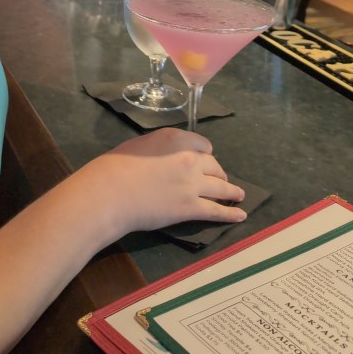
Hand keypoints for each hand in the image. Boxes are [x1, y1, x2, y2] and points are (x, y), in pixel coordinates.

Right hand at [84, 128, 246, 239]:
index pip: (203, 144)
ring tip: (239, 195)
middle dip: (218, 172)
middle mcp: (189, 158)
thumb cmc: (116, 166)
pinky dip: (231, 214)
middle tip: (220, 178)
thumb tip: (164, 158)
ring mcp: (193, 184)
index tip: (204, 159)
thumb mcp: (140, 145)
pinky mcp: (191, 208)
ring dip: (232, 191)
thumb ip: (159, 150)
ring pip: (221, 187)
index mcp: (176, 139)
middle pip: (213, 165)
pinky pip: (217, 210)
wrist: (112, 191)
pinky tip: (240, 215)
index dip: (205, 153)